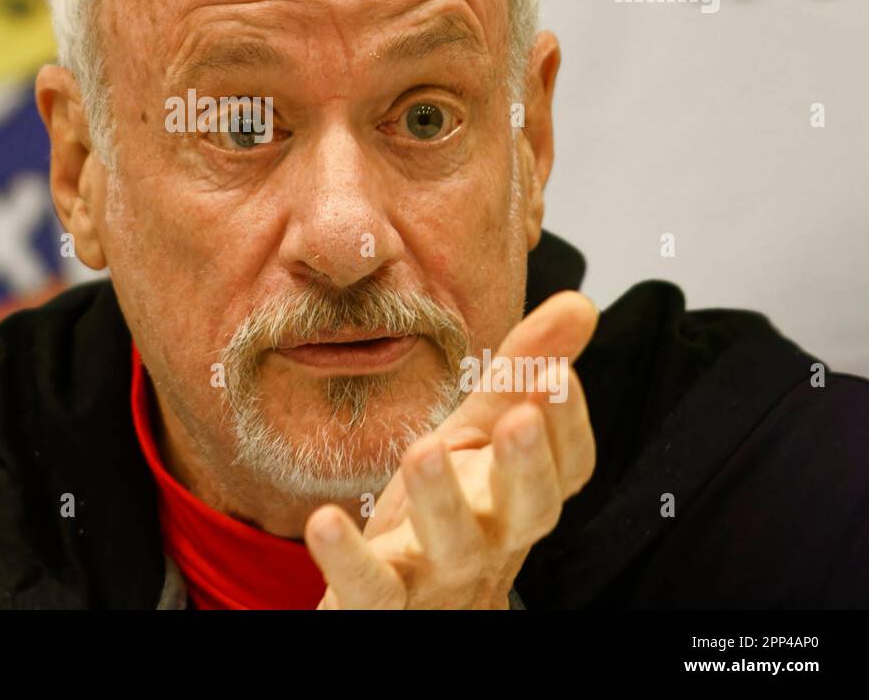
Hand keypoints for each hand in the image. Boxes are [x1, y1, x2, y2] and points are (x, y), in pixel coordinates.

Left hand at [305, 291, 598, 608]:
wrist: (407, 600)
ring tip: (423, 450)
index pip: (565, 467)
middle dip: (526, 466)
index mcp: (518, 493)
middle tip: (517, 418)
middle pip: (524, 510)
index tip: (558, 374)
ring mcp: (439, 573)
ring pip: (452, 546)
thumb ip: (524, 370)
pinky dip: (348, 559)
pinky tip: (324, 523)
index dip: (567, 425)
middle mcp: (492, 536)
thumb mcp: (481, 432)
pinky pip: (370, 588)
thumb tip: (580, 302)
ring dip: (442, 500)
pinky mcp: (383, 600)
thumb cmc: (451, 508)